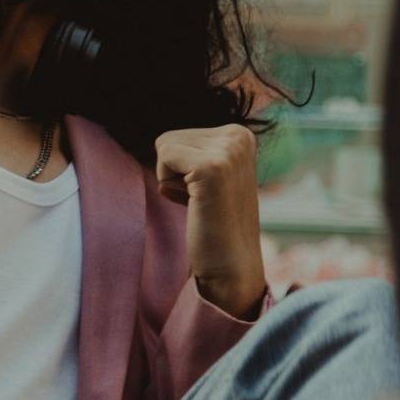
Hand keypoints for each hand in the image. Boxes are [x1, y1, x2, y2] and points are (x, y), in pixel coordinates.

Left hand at [155, 125, 266, 317]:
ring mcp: (229, 150)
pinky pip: (163, 157)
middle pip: (168, 139)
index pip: (177, 136)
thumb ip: (189, 153)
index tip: (205, 193)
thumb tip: (159, 140)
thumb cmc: (213, 223)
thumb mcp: (205, 176)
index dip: (180, 170)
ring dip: (172, 181)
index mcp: (239, 134)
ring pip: (163, 147)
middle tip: (202, 201)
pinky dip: (169, 186)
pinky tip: (195, 204)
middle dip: (174, 174)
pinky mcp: (213, 167)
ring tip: (200, 203)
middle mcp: (239, 136)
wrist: (231, 265)